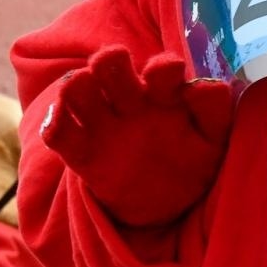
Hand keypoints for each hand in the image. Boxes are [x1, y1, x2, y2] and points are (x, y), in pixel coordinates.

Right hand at [39, 45, 233, 227]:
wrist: (167, 204)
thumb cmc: (192, 161)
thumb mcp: (213, 139)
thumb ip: (212, 108)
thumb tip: (199, 84)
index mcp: (164, 94)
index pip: (161, 67)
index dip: (163, 68)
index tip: (170, 79)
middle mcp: (130, 102)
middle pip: (108, 62)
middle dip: (109, 61)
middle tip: (119, 80)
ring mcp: (105, 126)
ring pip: (77, 88)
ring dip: (76, 85)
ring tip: (87, 102)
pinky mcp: (84, 155)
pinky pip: (59, 134)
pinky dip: (53, 125)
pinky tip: (58, 127)